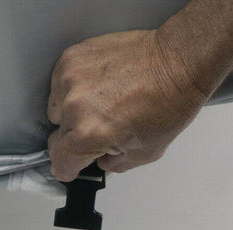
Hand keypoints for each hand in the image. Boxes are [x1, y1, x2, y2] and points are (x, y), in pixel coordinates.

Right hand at [47, 29, 207, 181]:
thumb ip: (113, 165)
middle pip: (57, 136)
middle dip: (76, 139)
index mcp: (89, 134)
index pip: (60, 162)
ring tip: (101, 105)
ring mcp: (71, 79)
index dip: (68, 169)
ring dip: (71, 112)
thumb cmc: (168, 102)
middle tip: (101, 130)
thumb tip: (100, 160)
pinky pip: (60, 83)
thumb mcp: (145, 154)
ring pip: (56, 109)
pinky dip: (73, 89)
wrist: (177, 63)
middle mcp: (75, 107)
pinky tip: (98, 87)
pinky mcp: (72, 58)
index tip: (69, 168)